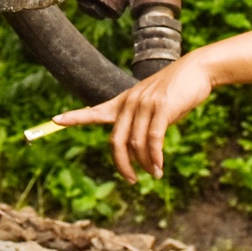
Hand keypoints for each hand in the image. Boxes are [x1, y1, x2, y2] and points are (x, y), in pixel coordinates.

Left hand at [53, 56, 214, 182]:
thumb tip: (141, 152)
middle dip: (121, 164)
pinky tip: (159, 167)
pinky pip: (153, 139)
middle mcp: (130, 103)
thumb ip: (143, 123)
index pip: (95, 110)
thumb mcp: (154, 105)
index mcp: (124, 102)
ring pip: (136, 144)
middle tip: (131, 180)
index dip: (75, 117)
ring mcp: (145, 104)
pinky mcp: (162, 108)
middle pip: (116, 141)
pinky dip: (155, 157)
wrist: (196, 70)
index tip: (55, 120)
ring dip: (145, 164)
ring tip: (155, 174)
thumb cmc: (176, 91)